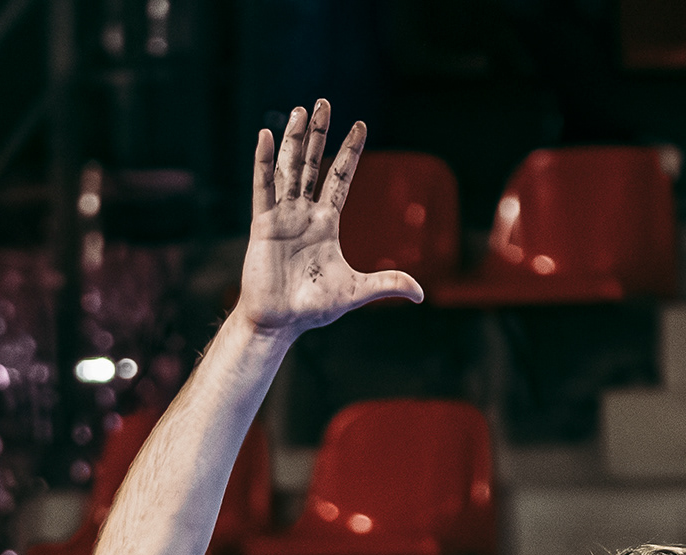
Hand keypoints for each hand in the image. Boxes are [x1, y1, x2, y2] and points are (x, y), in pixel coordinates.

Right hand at [237, 101, 424, 339]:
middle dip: (318, 134)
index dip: (350, 152)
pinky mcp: (264, 223)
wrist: (280, 321)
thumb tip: (421, 293)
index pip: (340, 178)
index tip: (359, 125)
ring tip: (299, 110)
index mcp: (326, 223)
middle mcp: (304, 213)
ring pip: (290, 168)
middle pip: (313, 164)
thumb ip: (386, 283)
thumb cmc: (313, 308)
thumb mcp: (355, 291)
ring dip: (294, 139)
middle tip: (323, 103)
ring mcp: (283, 215)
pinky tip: (266, 137)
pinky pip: (264, 187)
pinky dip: (264, 162)